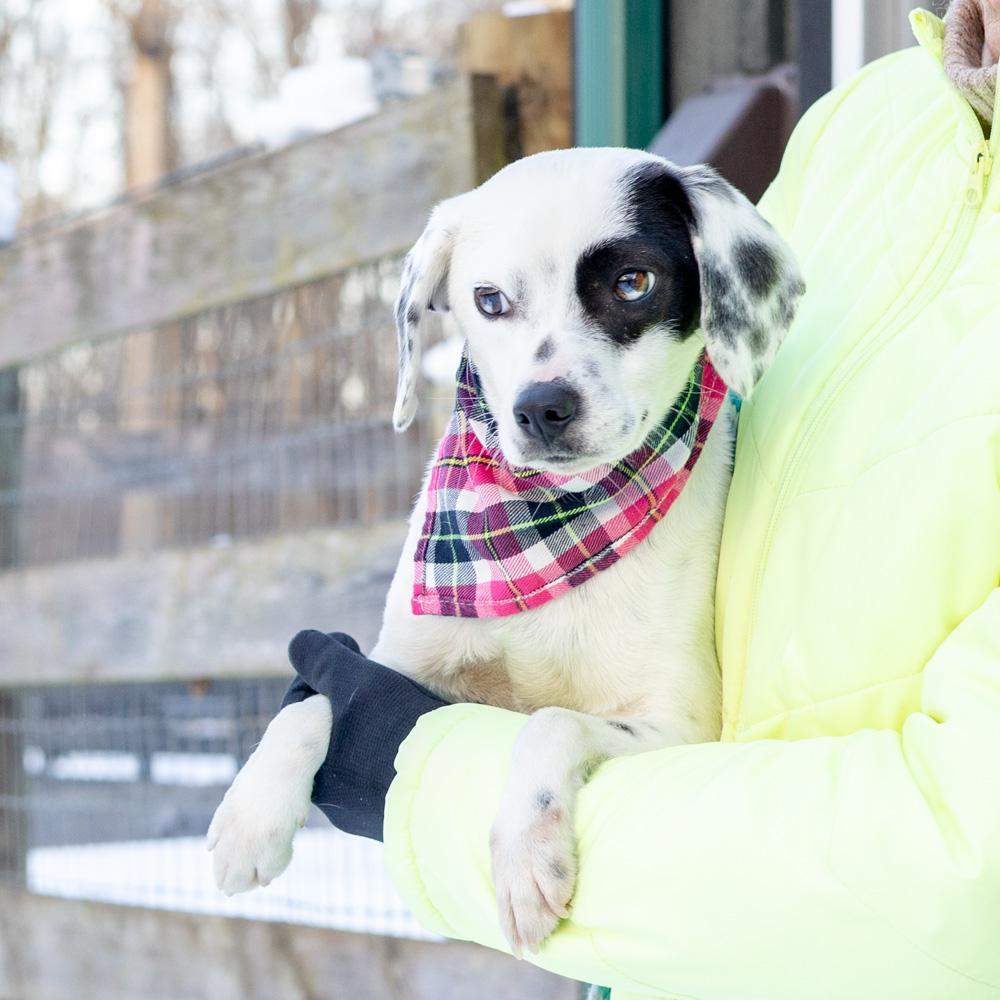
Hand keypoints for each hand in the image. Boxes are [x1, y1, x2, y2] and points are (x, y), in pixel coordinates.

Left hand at [282, 630, 448, 839]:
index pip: (302, 704)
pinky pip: (387, 774)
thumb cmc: (398, 726)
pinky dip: (396, 752)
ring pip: (359, 752)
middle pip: (331, 729)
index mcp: (308, 765)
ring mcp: (363, 813)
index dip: (324, 672)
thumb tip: (299, 642)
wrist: (454, 782)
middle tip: (379, 681)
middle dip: (350, 701)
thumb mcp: (356, 679)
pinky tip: (418, 738)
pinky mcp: (396, 818)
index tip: (352, 653)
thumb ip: (322, 658)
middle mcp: (328, 797)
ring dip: (373, 726)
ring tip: (402, 707)